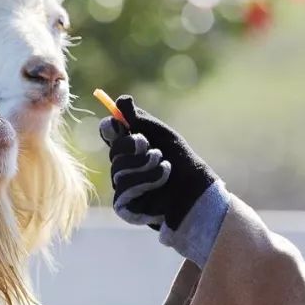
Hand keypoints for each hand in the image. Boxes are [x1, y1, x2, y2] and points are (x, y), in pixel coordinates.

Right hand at [99, 95, 217, 230]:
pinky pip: (123, 189)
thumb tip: (121, 100)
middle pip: (113, 151)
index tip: (120, 125)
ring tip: (164, 166)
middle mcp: (123, 164)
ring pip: (118, 170)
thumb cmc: (181, 161)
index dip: (110, 128)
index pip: (109, 133)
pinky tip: (162, 181)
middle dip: (133, 147)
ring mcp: (123, 185)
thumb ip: (139, 118)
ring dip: (145, 166)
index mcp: (130, 145)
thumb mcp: (161, 134)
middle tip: (152, 148)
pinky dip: (145, 181)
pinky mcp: (125, 204)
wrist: (196, 189)